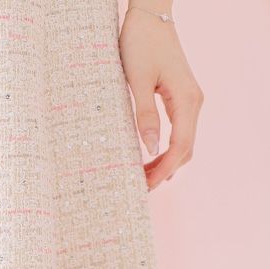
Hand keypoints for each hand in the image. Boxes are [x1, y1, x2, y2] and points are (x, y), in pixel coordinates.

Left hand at [119, 4, 203, 190]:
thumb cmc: (141, 44)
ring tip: (144, 177)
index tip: (145, 185)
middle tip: (140, 187)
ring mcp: (189, 100)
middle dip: (164, 171)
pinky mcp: (181, 98)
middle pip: (185, 149)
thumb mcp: (138, 81)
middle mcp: (193, 101)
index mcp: (186, 99)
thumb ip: (145, 115)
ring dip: (166, 162)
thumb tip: (151, 149)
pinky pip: (179, 131)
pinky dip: (167, 149)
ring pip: (183, 142)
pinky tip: (152, 160)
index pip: (180, 146)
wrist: (150, 16)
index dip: (163, 169)